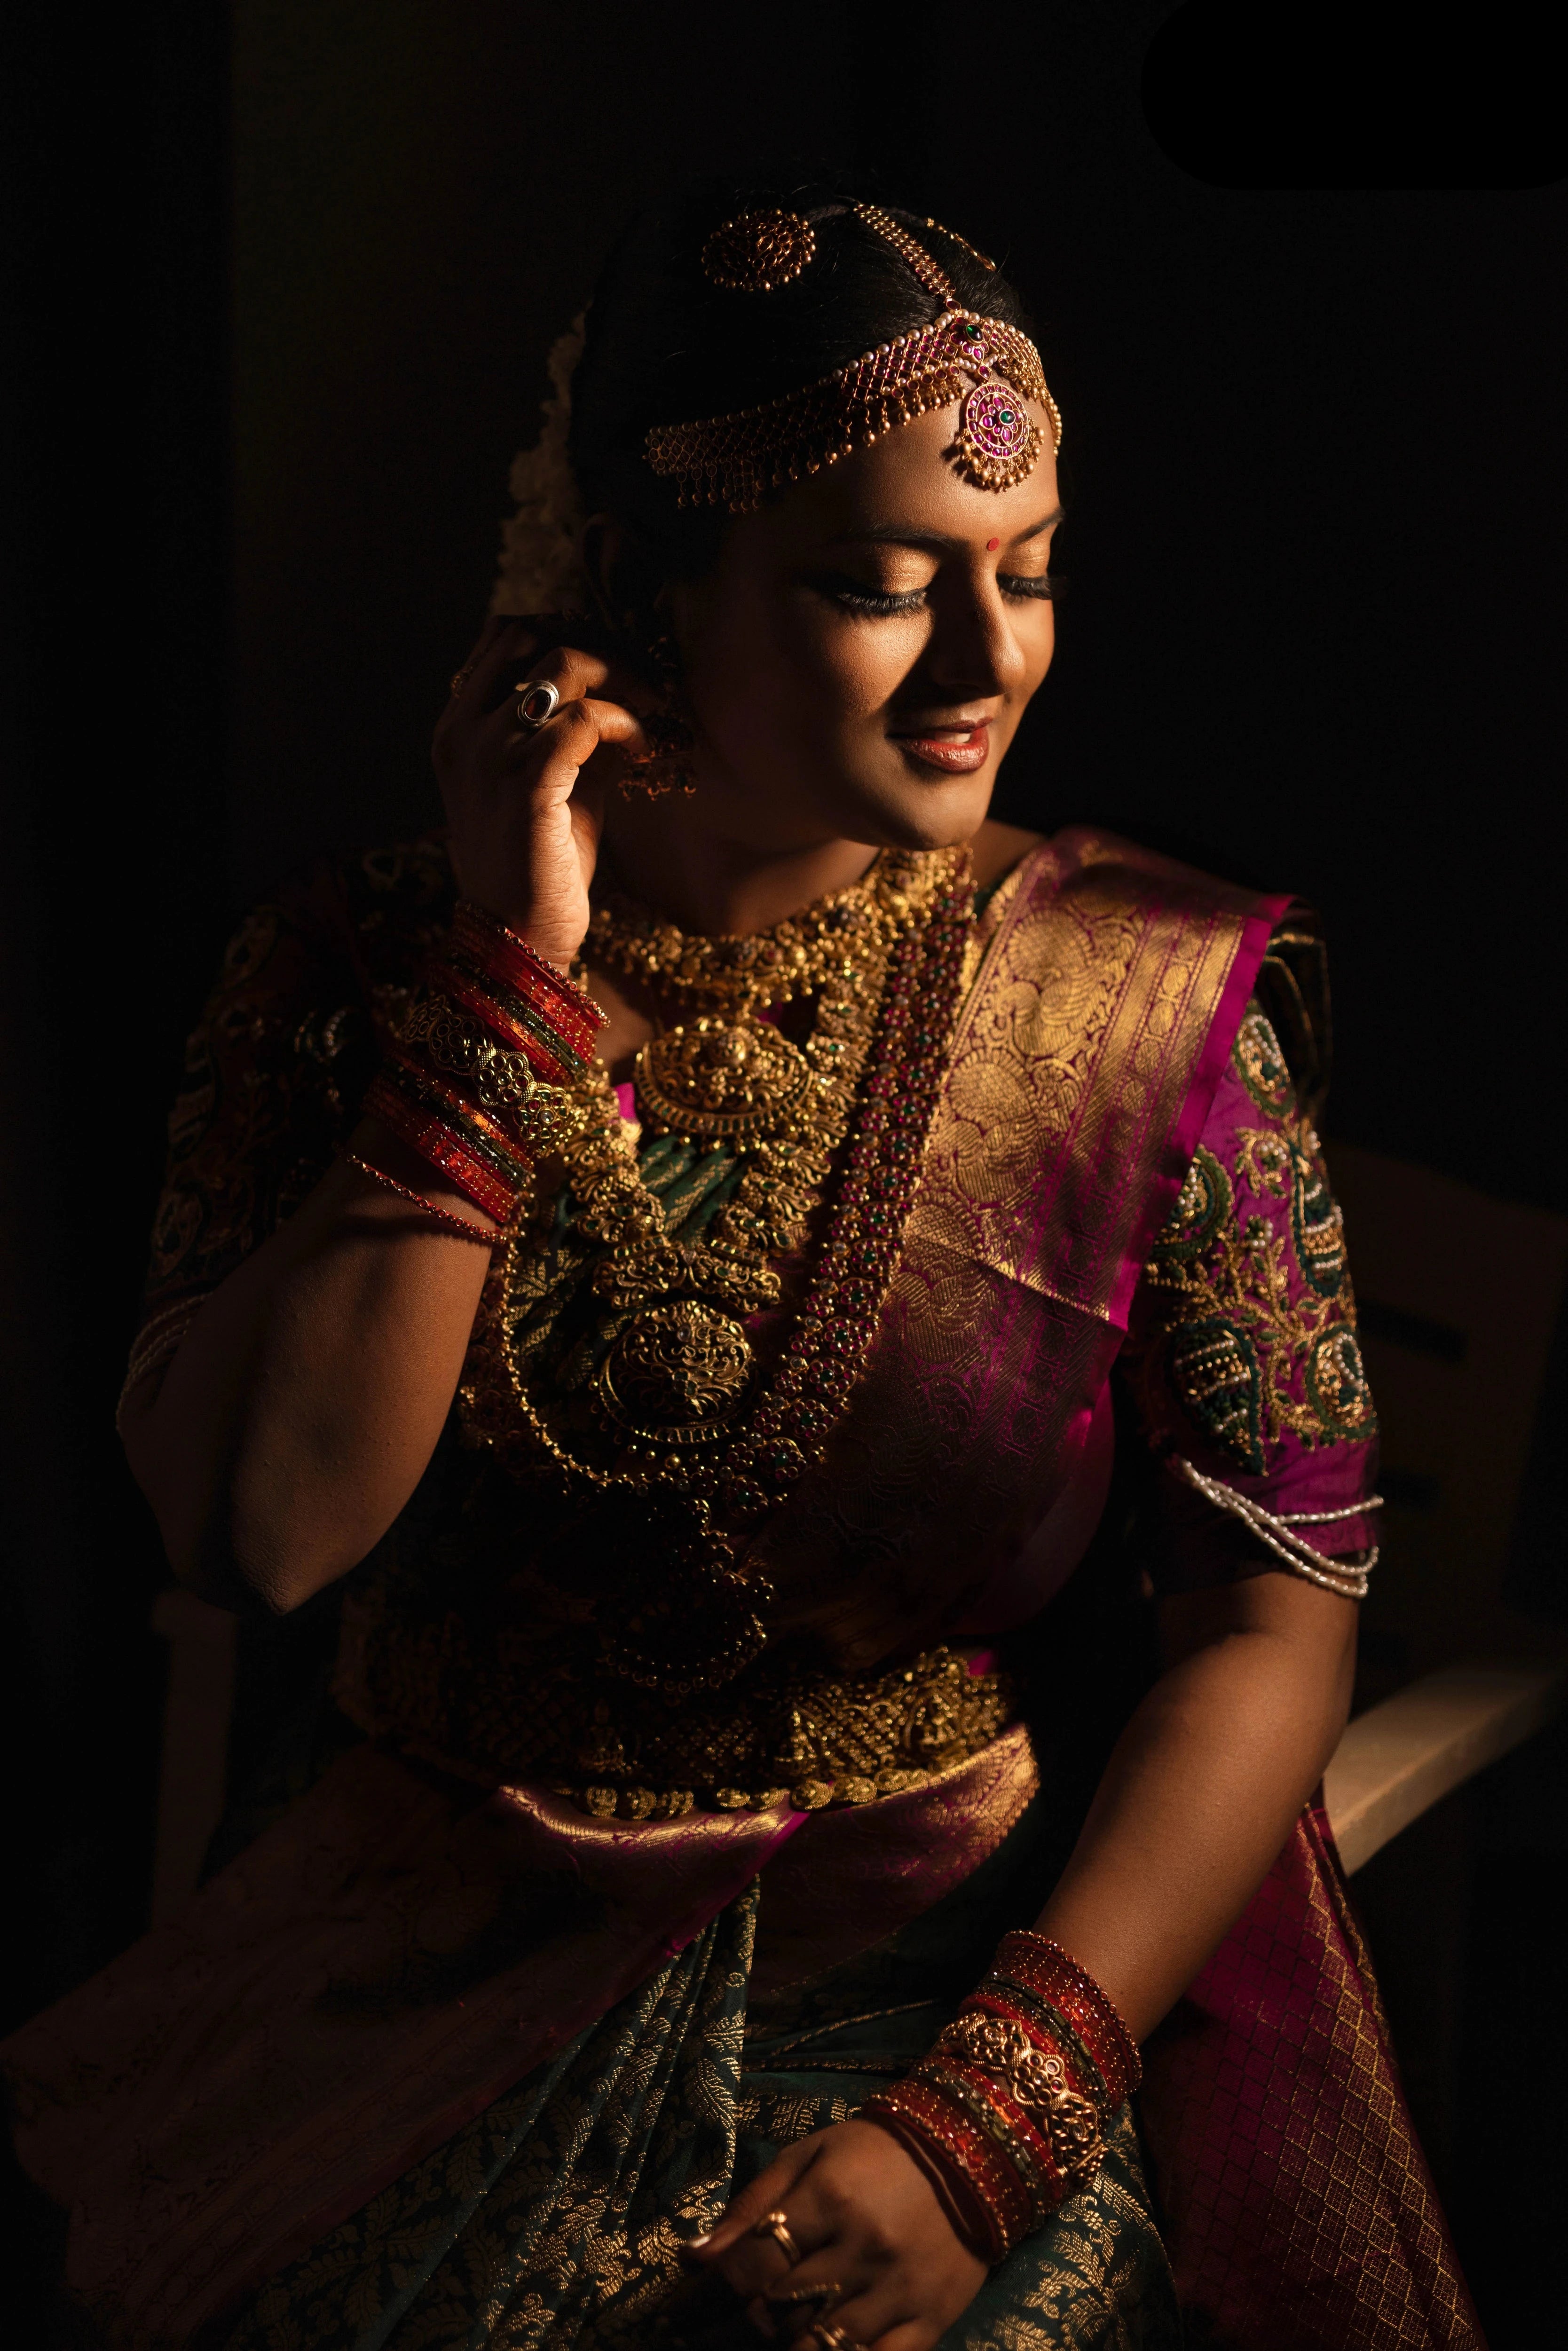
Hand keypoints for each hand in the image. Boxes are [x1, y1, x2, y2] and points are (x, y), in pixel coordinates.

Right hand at [432, 618, 655, 966]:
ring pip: (562, 665)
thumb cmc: (538, 865)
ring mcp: (490, 757)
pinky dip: (624, 721)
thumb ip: (576, 738)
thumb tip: (626, 695)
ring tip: (652, 708)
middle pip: (533, 635)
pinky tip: (642, 747)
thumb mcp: (555, 787)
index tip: (617, 664)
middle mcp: (465, 732)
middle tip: (643, 679)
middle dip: (598, 645)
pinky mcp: (526, 787)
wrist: (516, 937)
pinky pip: (584, 720)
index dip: (569, 632)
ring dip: (621, 676)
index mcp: (458, 727)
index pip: (506, 636)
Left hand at [693, 2117, 986, 2350]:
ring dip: (791, 2346)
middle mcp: (863, 2248)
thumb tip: (694, 2257)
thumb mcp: (810, 2156)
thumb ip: (753, 2205)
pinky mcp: (930, 2321)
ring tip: (782, 2332)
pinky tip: (826, 2350)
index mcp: (830, 2199)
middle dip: (752, 2318)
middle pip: (782, 2309)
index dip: (721, 2287)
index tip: (705, 2297)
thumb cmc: (875, 2152)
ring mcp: (898, 2290)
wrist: (970, 2153)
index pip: (755, 2262)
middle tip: (742, 2315)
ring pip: (824, 2346)